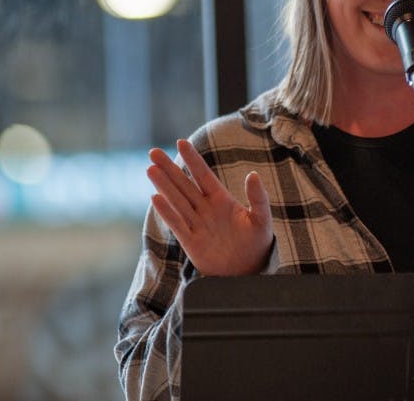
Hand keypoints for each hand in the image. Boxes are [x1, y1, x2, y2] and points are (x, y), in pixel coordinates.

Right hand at [147, 139, 272, 275]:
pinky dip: (166, 212)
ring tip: (150, 169)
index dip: (192, 159)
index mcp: (222, 199)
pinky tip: (155, 198)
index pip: (203, 175)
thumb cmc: (257, 243)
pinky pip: (177, 224)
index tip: (181, 142)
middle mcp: (206, 209)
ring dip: (164, 185)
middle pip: (184, 184)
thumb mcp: (262, 219)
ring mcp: (197, 224)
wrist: (248, 271)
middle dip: (169, 168)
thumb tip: (253, 174)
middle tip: (154, 152)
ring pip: (177, 201)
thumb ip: (258, 197)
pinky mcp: (191, 242)